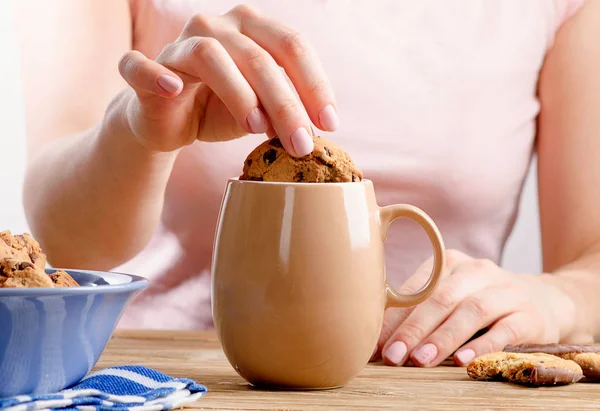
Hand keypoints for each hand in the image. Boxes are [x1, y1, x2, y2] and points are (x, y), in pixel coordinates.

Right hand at [117, 5, 336, 153]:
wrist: (168, 120)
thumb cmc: (219, 109)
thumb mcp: (260, 111)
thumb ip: (281, 111)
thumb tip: (311, 130)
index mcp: (252, 29)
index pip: (291, 47)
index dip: (314, 85)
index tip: (330, 124)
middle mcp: (217, 26)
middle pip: (258, 56)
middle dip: (285, 103)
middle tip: (301, 144)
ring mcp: (179, 44)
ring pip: (212, 56)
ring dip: (238, 93)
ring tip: (255, 127)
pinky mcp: (144, 68)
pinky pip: (141, 65)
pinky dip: (154, 75)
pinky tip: (172, 90)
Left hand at [371, 250, 576, 366]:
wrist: (546, 300)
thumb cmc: (481, 302)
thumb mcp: (451, 298)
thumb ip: (419, 313)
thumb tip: (380, 344)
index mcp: (449, 262)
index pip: (416, 291)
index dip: (393, 319)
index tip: (374, 346)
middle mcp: (476, 271)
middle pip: (440, 299)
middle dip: (413, 329)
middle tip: (393, 356)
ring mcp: (505, 291)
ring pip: (470, 311)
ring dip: (443, 337)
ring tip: (421, 359)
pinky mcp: (529, 315)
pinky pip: (504, 330)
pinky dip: (482, 345)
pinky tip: (463, 361)